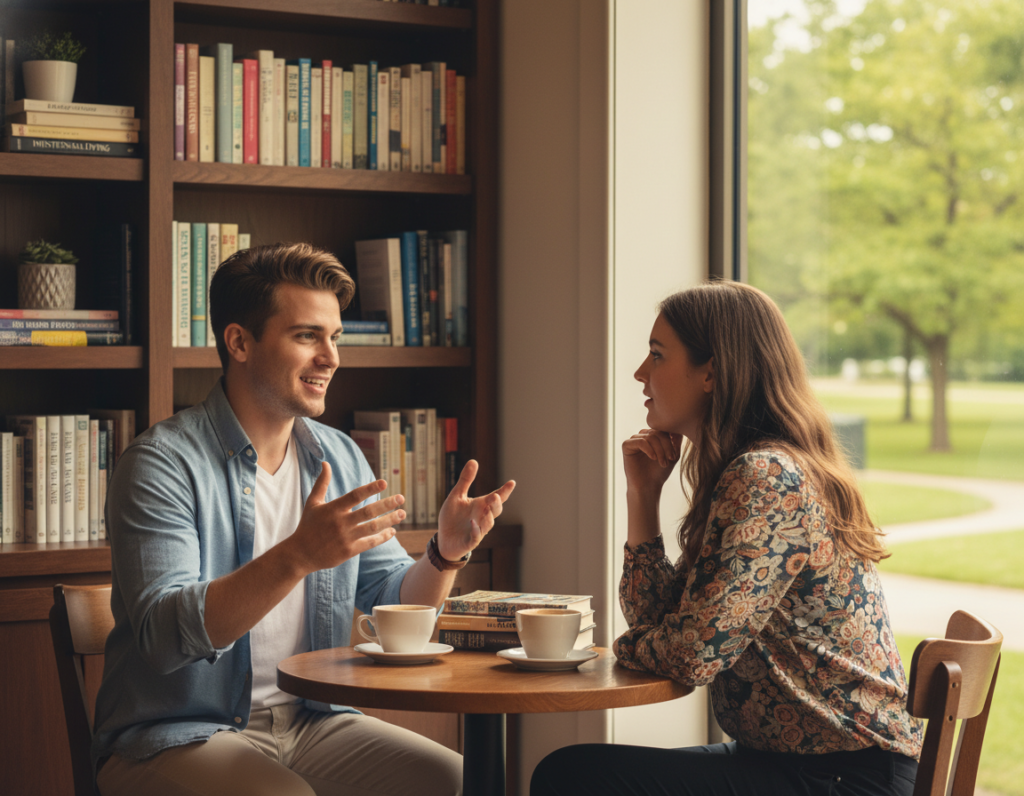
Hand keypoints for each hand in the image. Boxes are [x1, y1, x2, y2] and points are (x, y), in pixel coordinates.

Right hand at [286, 462, 404, 574]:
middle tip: (401, 498)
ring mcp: (345, 538)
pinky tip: (392, 531)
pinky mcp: (348, 551)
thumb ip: (322, 483)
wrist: (300, 554)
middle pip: (368, 512)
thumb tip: (326, 463)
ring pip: (372, 527)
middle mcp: (340, 522)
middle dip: (387, 504)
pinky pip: (370, 543)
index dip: (370, 488)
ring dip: (389, 520)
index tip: (385, 482)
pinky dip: (382, 537)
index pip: (355, 495)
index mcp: (333, 509)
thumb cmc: (308, 525)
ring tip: (402, 513)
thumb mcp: (313, 502)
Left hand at [437, 460, 515, 560]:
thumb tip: (474, 460)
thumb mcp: (456, 496)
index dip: (505, 491)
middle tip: (495, 496)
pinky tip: (473, 523)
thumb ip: (465, 480)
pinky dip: (476, 530)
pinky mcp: (470, 541)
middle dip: (497, 504)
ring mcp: (478, 530)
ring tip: (486, 509)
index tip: (512, 482)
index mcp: (481, 505)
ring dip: (489, 517)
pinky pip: (476, 537)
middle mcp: (482, 517)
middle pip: (496, 510)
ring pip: (488, 524)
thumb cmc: (452, 518)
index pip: (496, 497)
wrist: (444, 539)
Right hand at [622, 428, 680, 496]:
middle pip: (657, 432)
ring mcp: (634, 439)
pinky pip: (640, 441)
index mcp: (654, 436)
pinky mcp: (626, 445)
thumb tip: (678, 431)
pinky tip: (653, 458)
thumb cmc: (660, 472)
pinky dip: (649, 449)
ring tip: (663, 463)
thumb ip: (676, 443)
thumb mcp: (673, 456)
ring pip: (650, 437)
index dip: (671, 441)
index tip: (674, 456)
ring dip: (659, 450)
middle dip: (666, 446)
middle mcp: (643, 435)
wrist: (648, 486)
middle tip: (670, 459)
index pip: (664, 430)